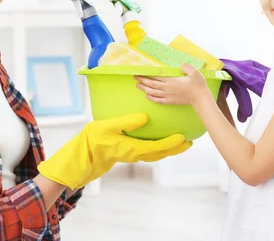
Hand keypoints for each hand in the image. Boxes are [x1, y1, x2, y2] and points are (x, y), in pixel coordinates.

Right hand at [37, 113, 191, 189]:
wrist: (83, 154)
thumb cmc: (93, 140)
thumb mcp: (108, 127)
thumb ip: (126, 122)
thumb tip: (144, 119)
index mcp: (132, 149)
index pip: (157, 147)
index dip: (171, 143)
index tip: (183, 138)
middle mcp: (135, 154)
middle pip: (161, 153)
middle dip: (176, 148)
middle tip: (190, 142)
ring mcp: (132, 155)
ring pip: (156, 154)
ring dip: (169, 149)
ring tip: (180, 141)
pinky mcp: (129, 152)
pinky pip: (148, 151)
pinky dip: (159, 147)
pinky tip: (160, 141)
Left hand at [134, 63, 212, 106]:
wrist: (200, 98)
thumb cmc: (197, 85)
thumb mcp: (194, 72)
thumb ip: (186, 67)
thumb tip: (181, 65)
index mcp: (172, 80)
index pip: (156, 77)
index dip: (147, 75)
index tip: (140, 73)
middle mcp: (167, 88)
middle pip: (152, 84)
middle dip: (142, 81)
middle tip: (135, 78)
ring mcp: (168, 96)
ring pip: (153, 92)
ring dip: (144, 89)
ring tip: (138, 86)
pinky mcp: (170, 101)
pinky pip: (158, 100)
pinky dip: (151, 98)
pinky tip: (147, 96)